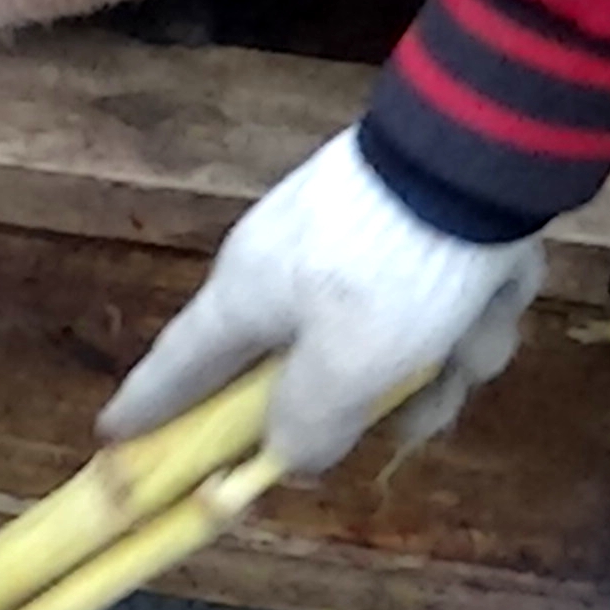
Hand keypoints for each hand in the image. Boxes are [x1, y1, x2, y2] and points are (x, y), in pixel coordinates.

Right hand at [95, 130, 542, 473]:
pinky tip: (495, 292)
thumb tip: (286, 458)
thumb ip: (307, 424)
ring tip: (474, 338)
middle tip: (416, 415)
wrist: (475, 150)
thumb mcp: (346, 367)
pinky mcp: (411, 226)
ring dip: (441, 358)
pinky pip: (432, 302)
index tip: (114, 436)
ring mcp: (351, 245)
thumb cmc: (389, 269)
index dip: (151, 408)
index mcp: (245, 297)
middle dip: (377, 400)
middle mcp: (286, 271)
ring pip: (390, 344)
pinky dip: (466, 310)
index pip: (179, 366)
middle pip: (313, 373)